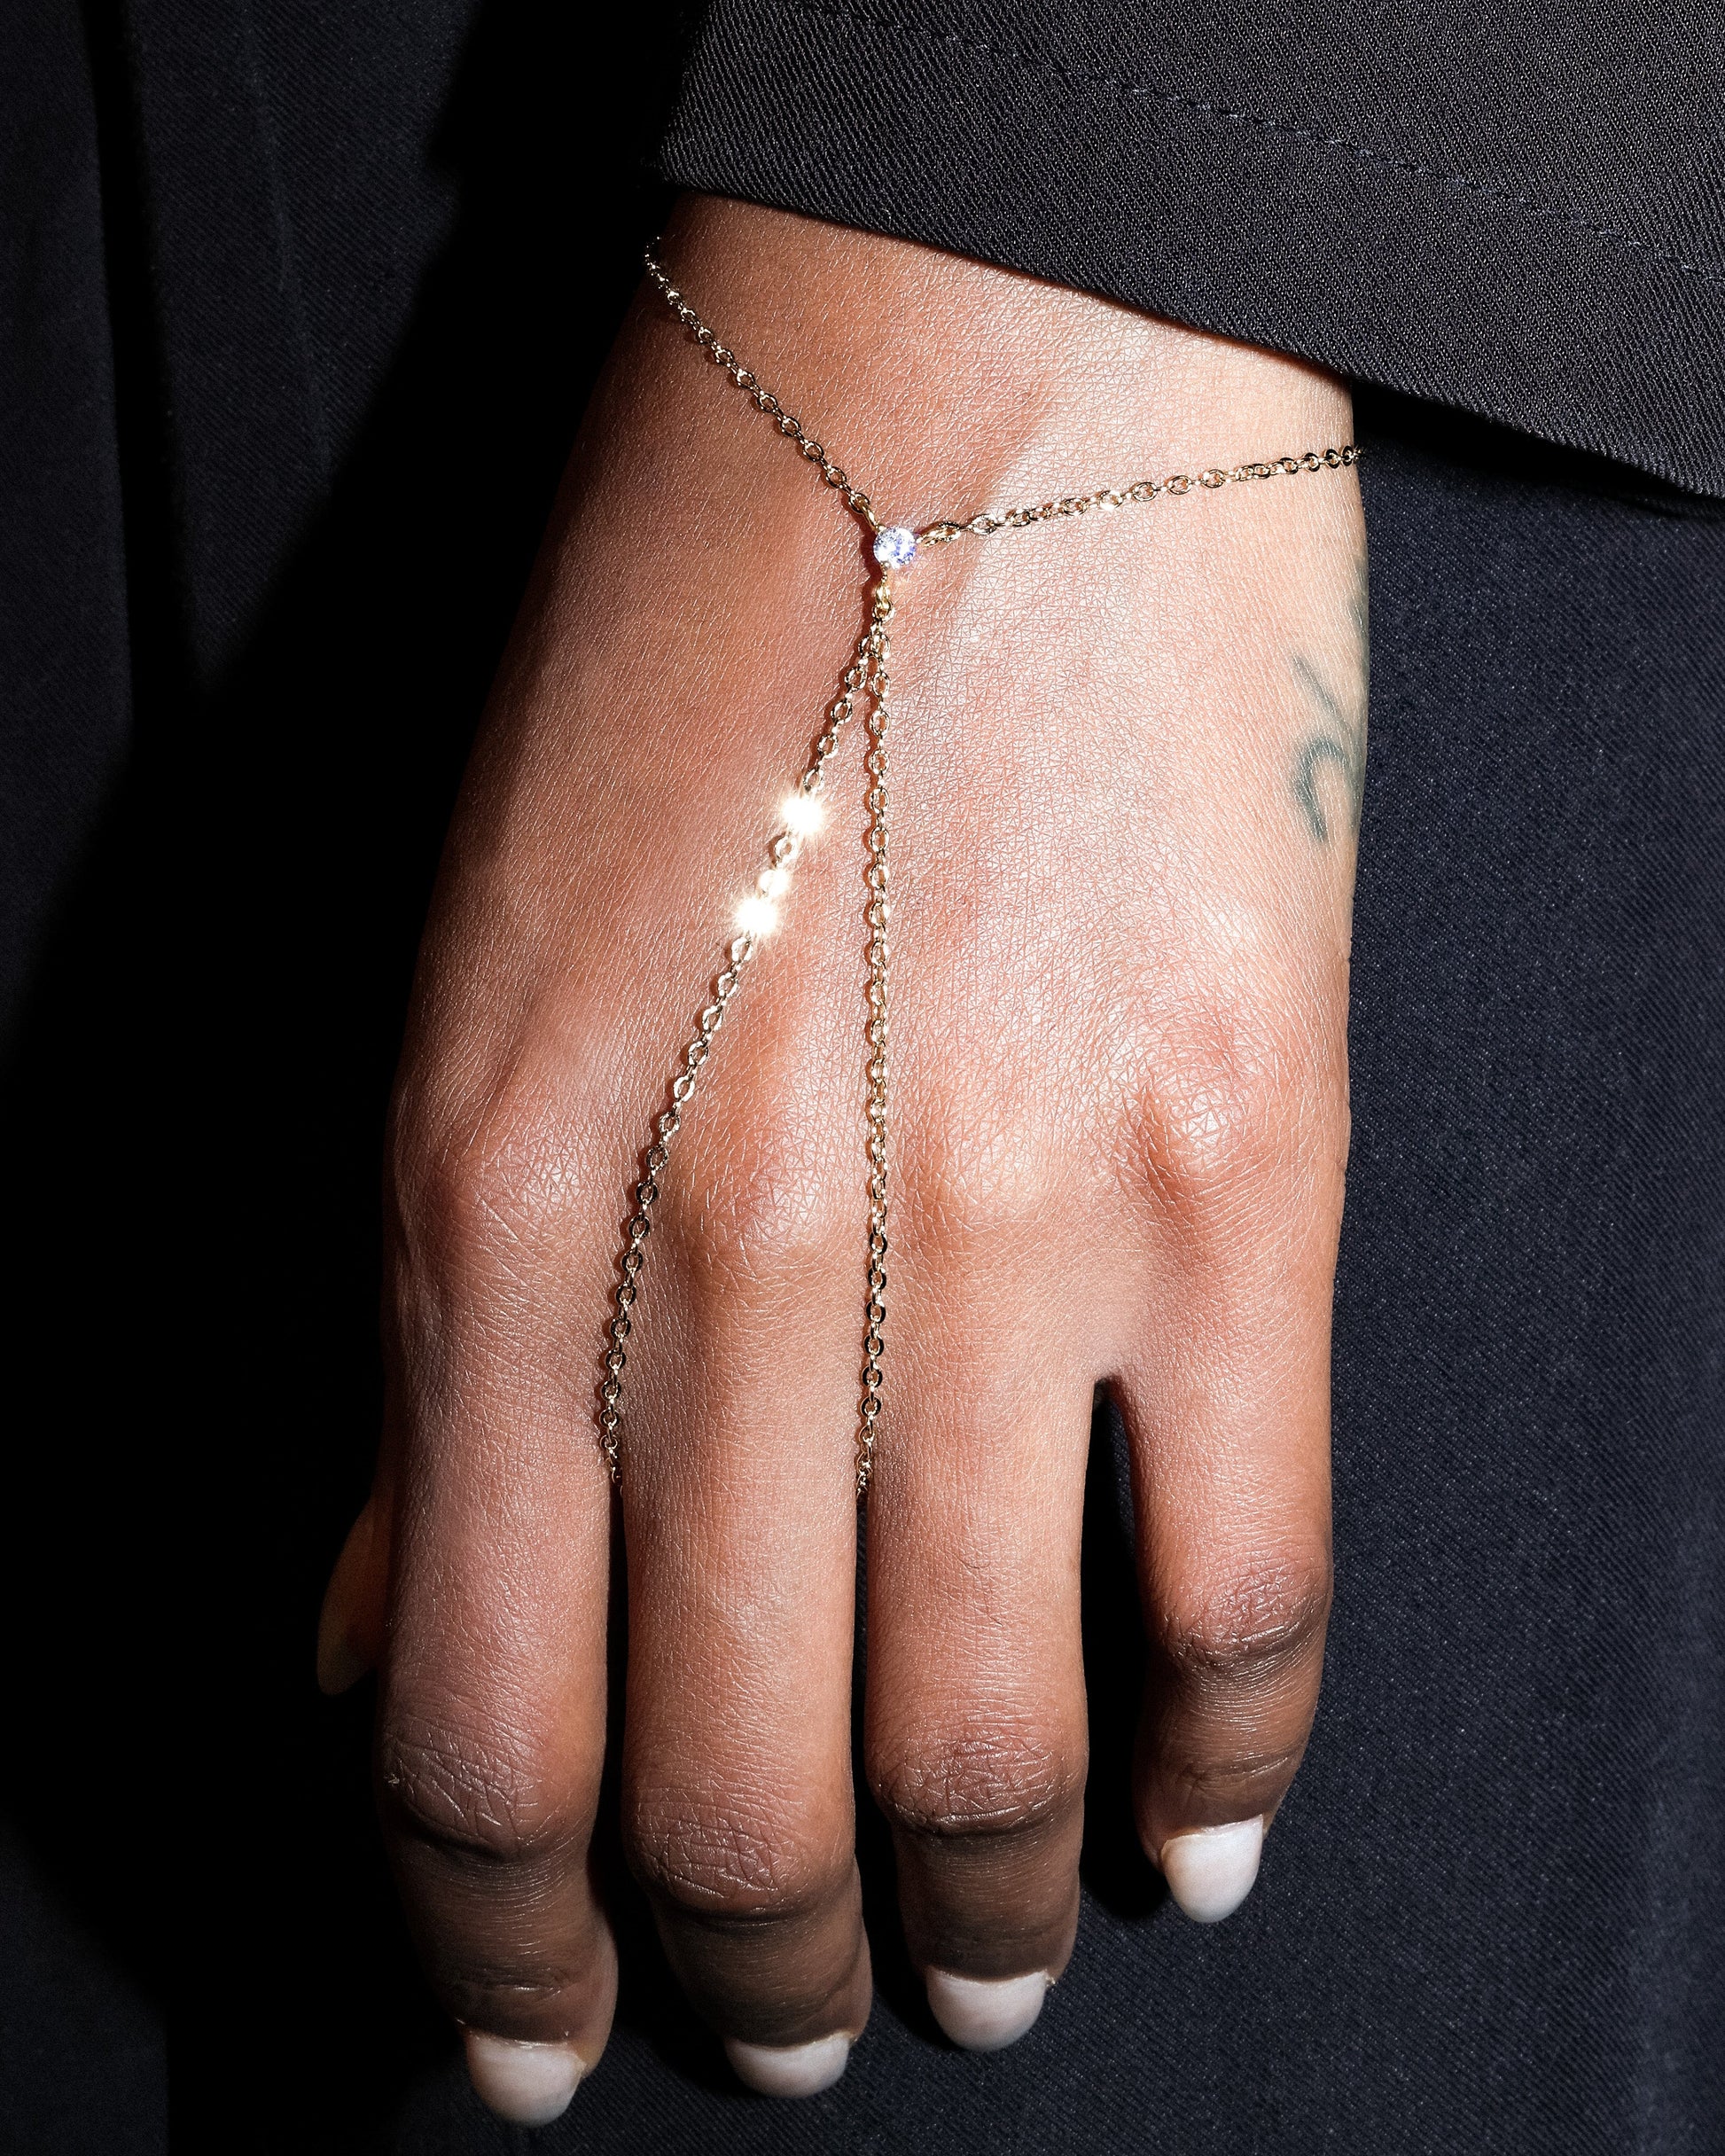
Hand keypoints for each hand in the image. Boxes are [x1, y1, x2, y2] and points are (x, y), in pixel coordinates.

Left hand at [319, 194, 1364, 2121]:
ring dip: (984, 1922)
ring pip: (987, 1754)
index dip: (503, 1949)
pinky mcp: (1248, 1175)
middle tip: (788, 2024)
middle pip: (735, 1801)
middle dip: (752, 1981)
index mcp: (488, 1210)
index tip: (542, 2039)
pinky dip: (1227, 1767)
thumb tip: (406, 1634)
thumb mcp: (464, 1003)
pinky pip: (1245, 1588)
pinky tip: (1199, 1829)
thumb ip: (437, 1353)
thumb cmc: (686, 666)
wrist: (969, 380)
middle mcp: (729, 1264)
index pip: (469, 1736)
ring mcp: (1012, 1230)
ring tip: (991, 1970)